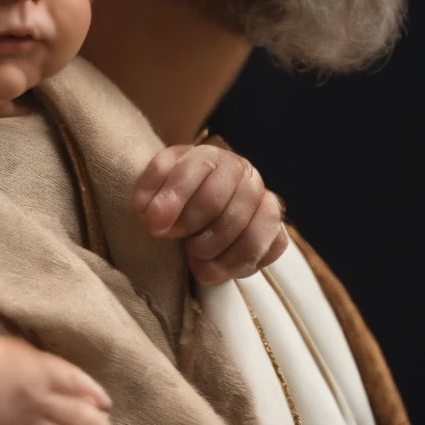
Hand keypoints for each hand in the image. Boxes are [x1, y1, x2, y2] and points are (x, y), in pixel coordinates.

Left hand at [134, 143, 288, 283]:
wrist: (200, 209)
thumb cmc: (175, 199)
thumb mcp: (154, 189)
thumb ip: (147, 197)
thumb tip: (155, 217)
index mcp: (211, 156)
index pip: (198, 167)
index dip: (174, 196)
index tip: (154, 225)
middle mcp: (244, 172)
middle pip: (218, 201)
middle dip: (190, 226)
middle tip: (174, 239)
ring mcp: (264, 200)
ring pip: (248, 228)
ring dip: (214, 250)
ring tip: (194, 258)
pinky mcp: (276, 230)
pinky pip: (270, 248)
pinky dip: (239, 264)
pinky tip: (215, 268)